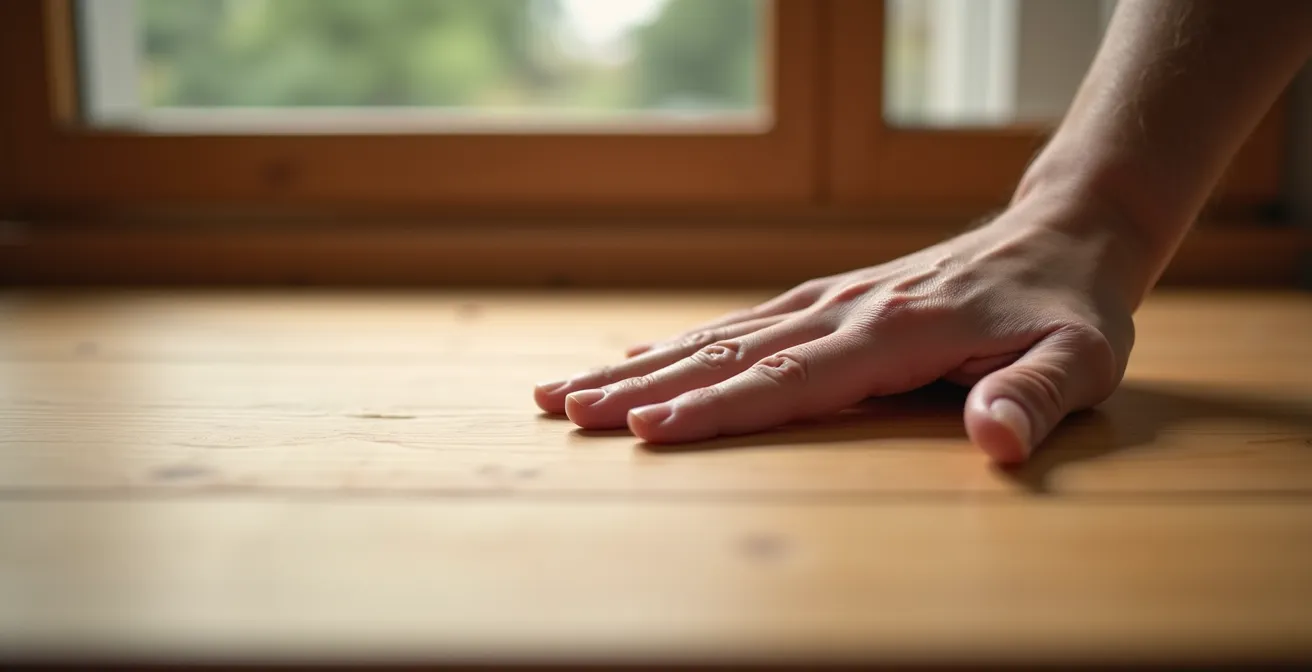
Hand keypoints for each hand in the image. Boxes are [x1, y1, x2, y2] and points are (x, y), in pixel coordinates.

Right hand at [534, 196, 1143, 463]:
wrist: (1061, 236)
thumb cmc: (1070, 310)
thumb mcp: (1080, 359)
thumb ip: (1035, 398)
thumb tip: (994, 442)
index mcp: (895, 333)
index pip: (789, 380)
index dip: (717, 409)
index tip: (648, 431)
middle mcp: (845, 312)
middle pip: (728, 355)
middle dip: (643, 387)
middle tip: (563, 410)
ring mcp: (830, 302)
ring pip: (718, 337)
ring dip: (641, 366)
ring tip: (566, 390)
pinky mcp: (828, 301)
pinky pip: (741, 325)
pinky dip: (682, 345)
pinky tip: (641, 360)